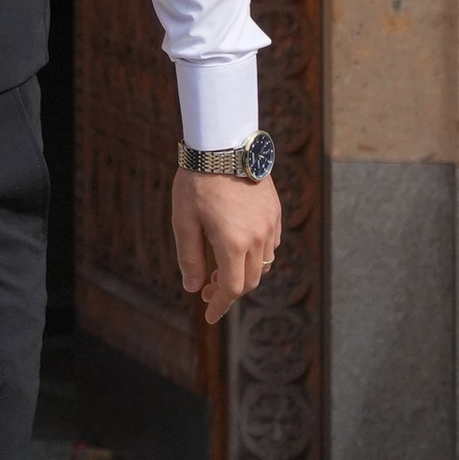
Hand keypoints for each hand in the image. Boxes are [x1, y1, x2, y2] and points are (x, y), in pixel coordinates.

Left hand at [173, 170, 281, 325]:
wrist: (222, 143)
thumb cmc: (197, 182)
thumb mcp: (184, 221)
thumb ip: (189, 257)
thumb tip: (193, 287)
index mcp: (233, 243)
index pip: (232, 288)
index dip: (220, 306)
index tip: (209, 315)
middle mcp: (257, 237)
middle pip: (250, 280)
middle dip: (230, 292)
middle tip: (208, 291)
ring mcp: (270, 224)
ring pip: (263, 263)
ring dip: (244, 273)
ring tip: (221, 269)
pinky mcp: (275, 211)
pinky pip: (271, 244)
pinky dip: (257, 255)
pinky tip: (239, 248)